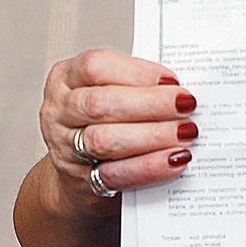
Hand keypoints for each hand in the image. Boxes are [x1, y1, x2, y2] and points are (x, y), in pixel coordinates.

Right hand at [39, 48, 196, 212]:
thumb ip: (138, 85)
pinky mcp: (80, 181)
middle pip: (101, 104)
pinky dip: (149, 167)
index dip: (137, 72)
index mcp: (66, 77)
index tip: (172, 80)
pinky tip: (175, 160)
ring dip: (153, 136)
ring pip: (105, 140)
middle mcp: (59, 111)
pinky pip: (115, 175)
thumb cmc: (105, 120)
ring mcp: (64, 148)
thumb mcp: (112, 91)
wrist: (81, 172)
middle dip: (150, 104)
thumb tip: (181, 88)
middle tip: (186, 105)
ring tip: (186, 133)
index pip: (95, 66)